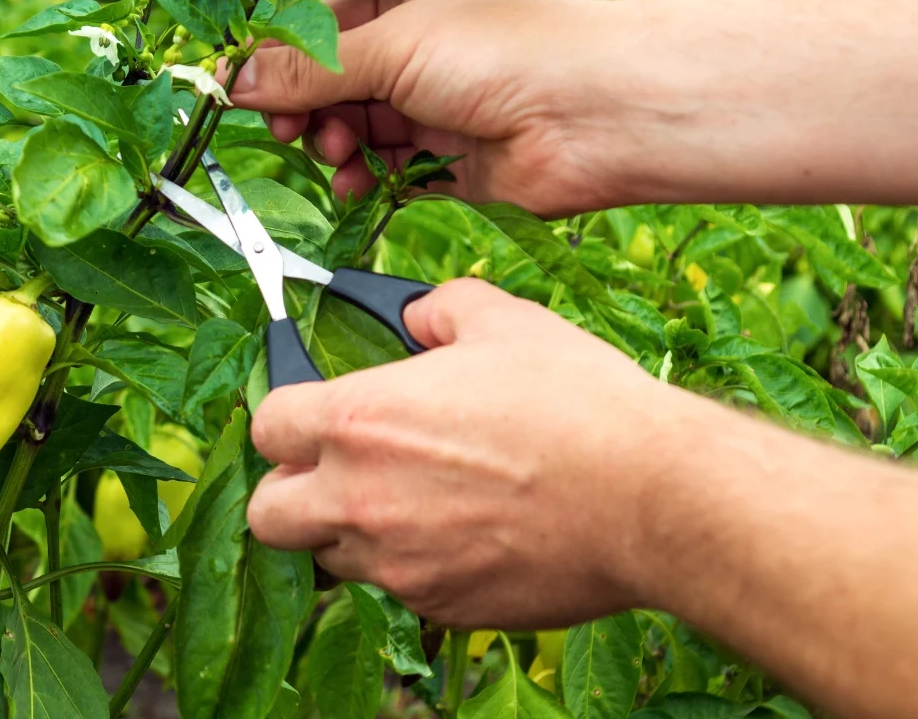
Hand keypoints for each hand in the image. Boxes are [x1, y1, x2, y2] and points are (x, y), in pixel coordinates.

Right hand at [230, 0, 634, 215]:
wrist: (597, 115)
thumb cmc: (504, 53)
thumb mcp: (391, 45)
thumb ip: (309, 70)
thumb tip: (235, 81)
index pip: (322, 24)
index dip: (280, 57)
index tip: (241, 88)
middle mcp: (419, 51)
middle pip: (331, 82)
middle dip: (305, 108)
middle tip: (287, 129)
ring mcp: (433, 108)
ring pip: (353, 130)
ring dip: (332, 146)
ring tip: (338, 154)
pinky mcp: (446, 163)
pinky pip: (383, 173)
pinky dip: (362, 181)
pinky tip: (355, 186)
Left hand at [246, 279, 692, 628]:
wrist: (651, 499)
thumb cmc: (577, 405)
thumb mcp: (502, 322)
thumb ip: (436, 310)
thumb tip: (414, 316)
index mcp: (357, 422)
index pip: (266, 427)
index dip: (287, 418)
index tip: (314, 415)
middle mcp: (359, 500)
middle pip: (268, 515)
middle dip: (290, 492)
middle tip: (336, 473)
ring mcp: (397, 564)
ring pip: (333, 558)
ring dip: (354, 532)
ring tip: (415, 502)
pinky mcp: (442, 607)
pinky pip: (401, 590)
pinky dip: (417, 567)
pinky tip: (468, 535)